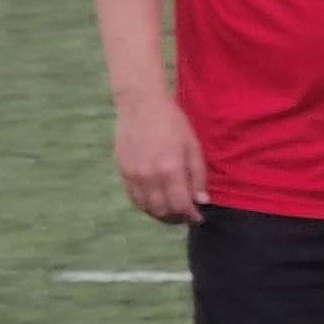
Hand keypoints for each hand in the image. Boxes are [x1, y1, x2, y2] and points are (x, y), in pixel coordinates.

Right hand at [112, 93, 207, 224]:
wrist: (141, 105)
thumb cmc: (172, 123)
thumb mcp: (193, 146)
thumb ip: (198, 175)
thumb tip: (201, 201)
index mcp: (170, 170)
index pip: (181, 206)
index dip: (191, 216)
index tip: (198, 218)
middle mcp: (149, 177)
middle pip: (163, 211)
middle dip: (177, 217)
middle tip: (186, 214)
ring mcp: (133, 176)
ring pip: (147, 208)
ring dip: (161, 214)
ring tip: (172, 210)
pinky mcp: (122, 172)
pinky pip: (134, 198)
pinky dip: (146, 205)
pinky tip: (155, 201)